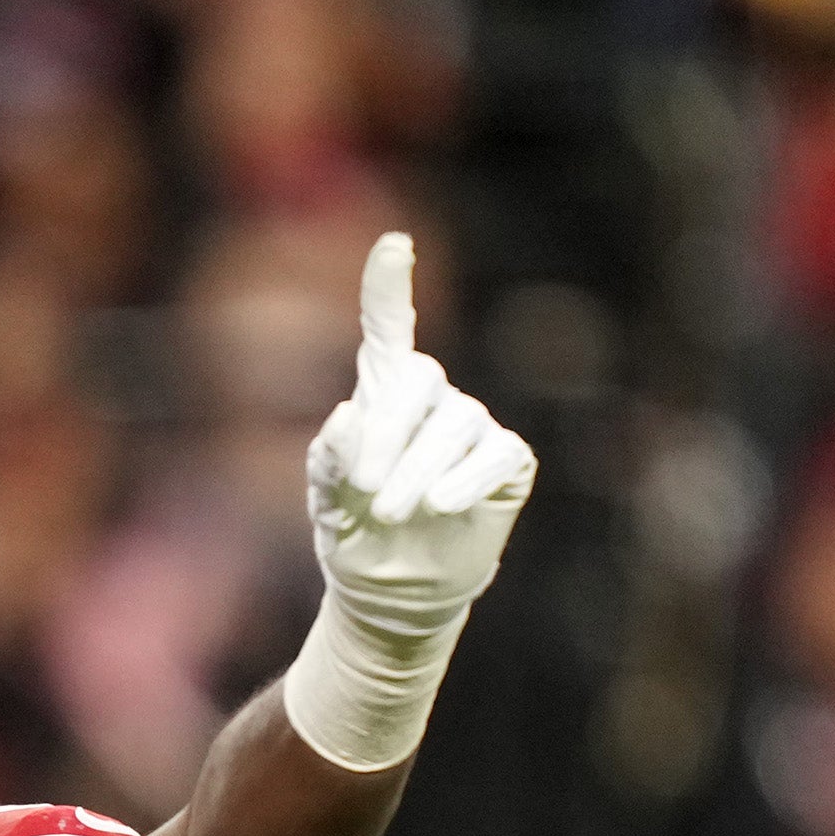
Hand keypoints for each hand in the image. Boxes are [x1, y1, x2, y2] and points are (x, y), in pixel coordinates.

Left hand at [304, 233, 535, 639]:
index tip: (394, 245)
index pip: (388, 327)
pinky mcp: (506, 461)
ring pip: (455, 425)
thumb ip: (330, 458)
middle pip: (420, 381)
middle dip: (389, 433)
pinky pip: (494, 454)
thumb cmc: (356, 532)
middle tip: (368, 489)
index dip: (389, 286)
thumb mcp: (328, 498)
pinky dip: (466, 479)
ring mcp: (473, 427)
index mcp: (382, 393)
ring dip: (419, 471)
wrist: (392, 590)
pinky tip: (442, 504)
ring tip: (395, 514)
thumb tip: (349, 415)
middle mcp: (432, 399)